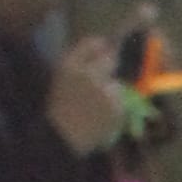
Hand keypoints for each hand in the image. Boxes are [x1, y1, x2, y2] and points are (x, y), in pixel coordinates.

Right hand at [45, 35, 127, 157]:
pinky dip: (114, 110)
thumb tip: (105, 45)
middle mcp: (88, 74)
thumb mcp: (62, 78)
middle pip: (110, 60)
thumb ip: (80, 62)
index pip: (91, 44)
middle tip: (100, 84)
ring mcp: (104, 90)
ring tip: (95, 108)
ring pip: (116, 85)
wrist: (64, 137)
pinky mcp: (116, 106)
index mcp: (70, 65)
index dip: (101, 46)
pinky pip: (120, 103)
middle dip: (110, 67)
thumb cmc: (61, 107)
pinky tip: (100, 118)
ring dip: (111, 94)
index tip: (104, 50)